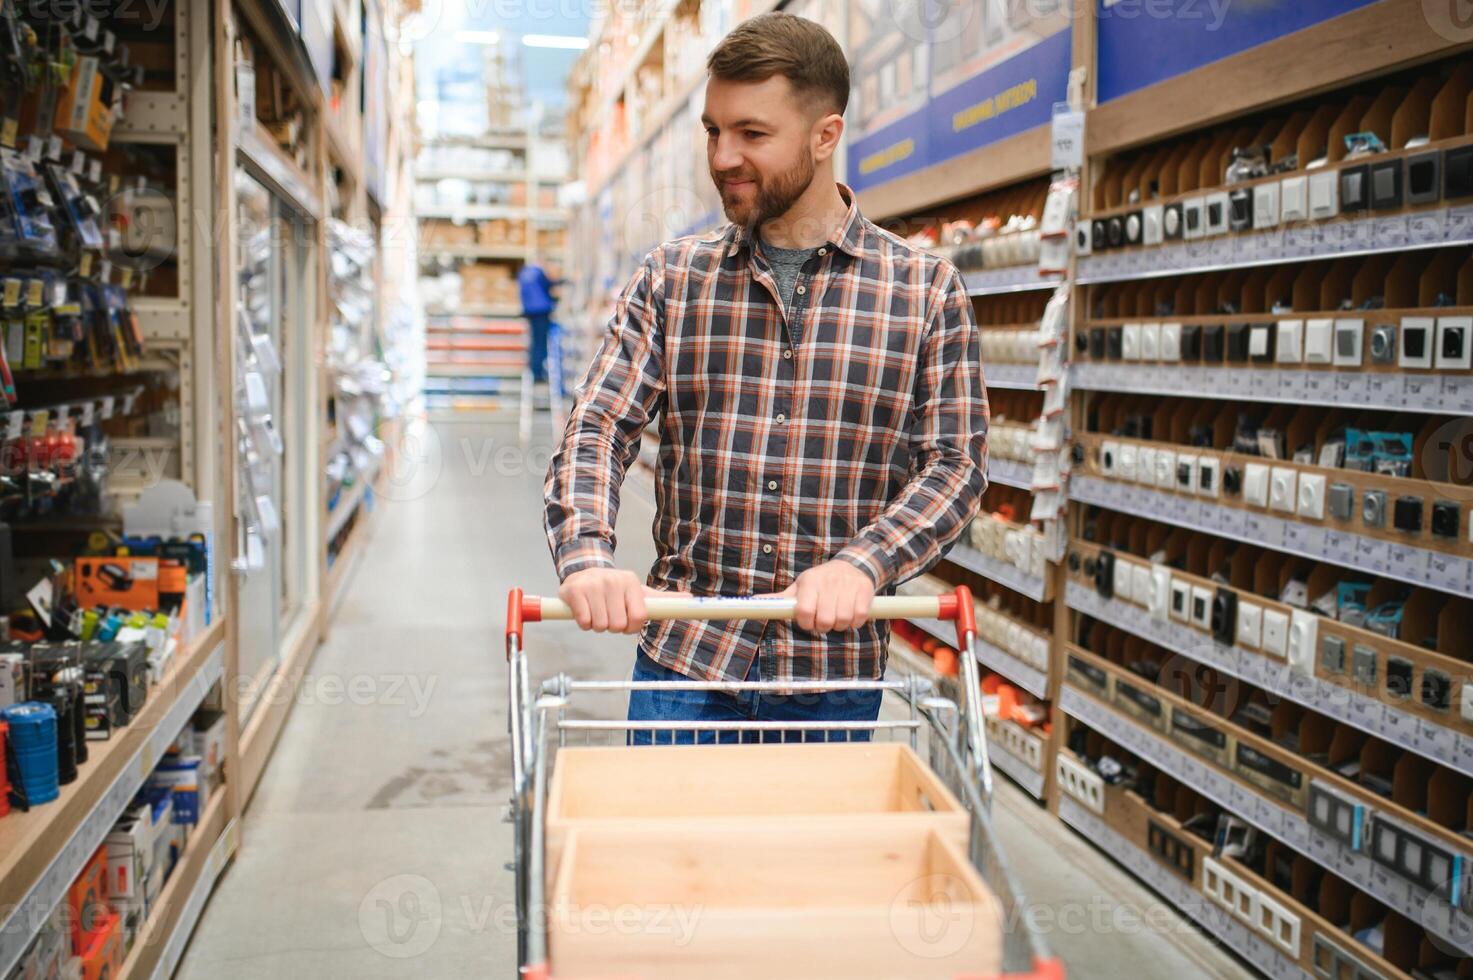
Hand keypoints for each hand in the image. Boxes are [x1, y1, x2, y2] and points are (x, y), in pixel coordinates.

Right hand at [559, 568, 688, 633]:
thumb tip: (692, 598)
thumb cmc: (616, 590)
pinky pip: (583, 622)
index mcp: (630, 581)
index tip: (626, 621)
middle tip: (608, 614)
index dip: (631, 627)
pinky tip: (584, 611)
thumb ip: (665, 599)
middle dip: (613, 626)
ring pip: (600, 626)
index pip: (638, 618)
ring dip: (597, 625)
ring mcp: (592, 584)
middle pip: (618, 625)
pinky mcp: (574, 590)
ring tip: (596, 611)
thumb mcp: (641, 592)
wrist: (584, 574)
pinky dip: (583, 623)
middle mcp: (612, 580)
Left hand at [772, 560, 874, 632]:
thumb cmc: (819, 582)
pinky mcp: (864, 590)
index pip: (805, 611)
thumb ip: (779, 598)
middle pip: (825, 620)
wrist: (851, 565)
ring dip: (840, 625)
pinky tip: (851, 615)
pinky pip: (860, 617)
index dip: (806, 623)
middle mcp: (828, 583)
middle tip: (824, 622)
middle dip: (824, 627)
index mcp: (809, 583)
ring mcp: (848, 586)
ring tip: (837, 618)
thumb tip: (753, 601)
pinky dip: (855, 622)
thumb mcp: (799, 586)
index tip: (809, 622)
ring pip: (843, 620)